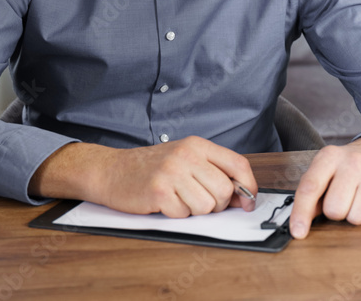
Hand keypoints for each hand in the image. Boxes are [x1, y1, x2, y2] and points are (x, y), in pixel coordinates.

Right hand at [29, 135, 257, 217]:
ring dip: (195, 210)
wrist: (112, 170)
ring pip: (206, 206)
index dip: (248, 187)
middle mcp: (187, 155)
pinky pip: (183, 215)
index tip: (248, 202)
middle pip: (224, 191)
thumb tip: (243, 197)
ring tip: (179, 199)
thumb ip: (214, 172)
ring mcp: (172, 172)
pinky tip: (164, 202)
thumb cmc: (152, 167)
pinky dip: (175, 214)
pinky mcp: (158, 191)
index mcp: (198, 145)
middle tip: (199, 200)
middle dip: (217, 205)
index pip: (238, 164)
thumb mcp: (186, 160)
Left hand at [288, 136, 360, 238]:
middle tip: (343, 198)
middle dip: (336, 212)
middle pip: (335, 210)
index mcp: (329, 156)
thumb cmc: (347, 166)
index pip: (310, 187)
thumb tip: (298, 224)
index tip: (298, 232)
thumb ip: (311, 195)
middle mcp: (352, 161)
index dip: (301, 213)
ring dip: (355, 214)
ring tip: (358, 197)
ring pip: (357, 218)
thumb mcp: (325, 171)